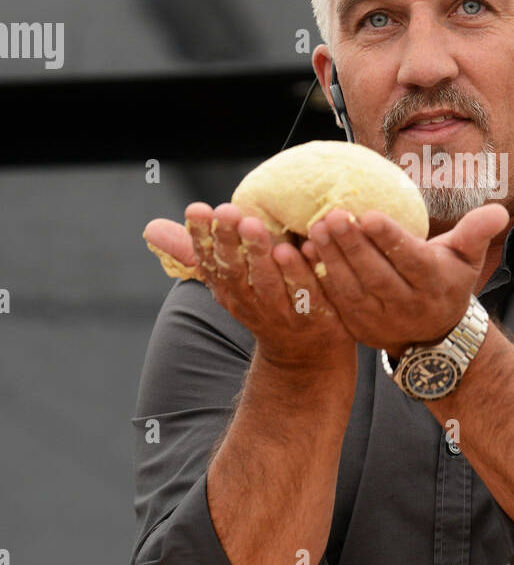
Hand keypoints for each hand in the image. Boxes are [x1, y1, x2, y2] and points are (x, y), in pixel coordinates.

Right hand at [143, 202, 354, 369]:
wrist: (304, 354)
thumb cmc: (263, 301)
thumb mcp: (229, 278)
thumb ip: (197, 251)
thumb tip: (150, 228)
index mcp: (227, 289)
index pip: (208, 261)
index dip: (201, 237)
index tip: (196, 209)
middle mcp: (248, 302)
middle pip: (234, 271)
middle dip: (227, 240)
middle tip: (226, 211)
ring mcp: (279, 312)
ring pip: (267, 282)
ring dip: (258, 254)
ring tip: (253, 225)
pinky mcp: (312, 316)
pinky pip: (306, 293)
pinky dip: (302, 272)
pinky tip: (303, 247)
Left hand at [299, 202, 509, 353]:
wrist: (434, 335)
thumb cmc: (447, 281)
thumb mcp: (467, 258)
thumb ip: (477, 232)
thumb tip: (499, 210)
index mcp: (434, 283)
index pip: (411, 260)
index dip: (390, 240)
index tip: (369, 215)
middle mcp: (408, 305)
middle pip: (377, 275)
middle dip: (353, 246)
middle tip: (333, 215)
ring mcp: (381, 320)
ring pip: (353, 289)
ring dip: (331, 260)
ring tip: (316, 229)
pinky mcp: (359, 328)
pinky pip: (336, 303)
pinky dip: (319, 279)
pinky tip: (305, 253)